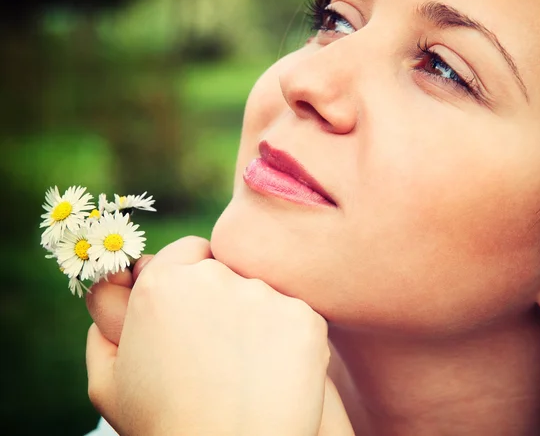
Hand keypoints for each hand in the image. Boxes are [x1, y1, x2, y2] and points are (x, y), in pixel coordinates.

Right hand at [86, 236, 349, 435]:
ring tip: (246, 368)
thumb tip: (116, 288)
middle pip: (226, 269)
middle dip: (224, 297)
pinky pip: (296, 318)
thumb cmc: (163, 425)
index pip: (189, 251)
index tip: (197, 308)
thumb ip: (105, 328)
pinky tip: (273, 374)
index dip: (193, 278)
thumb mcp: (109, 383)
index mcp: (162, 284)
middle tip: (220, 346)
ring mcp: (263, 296)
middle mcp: (213, 278)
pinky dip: (288, 340)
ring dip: (257, 318)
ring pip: (263, 293)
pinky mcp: (304, 318)